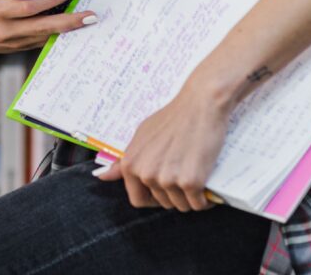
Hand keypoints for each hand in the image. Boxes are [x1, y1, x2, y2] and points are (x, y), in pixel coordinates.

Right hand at [0, 0, 96, 53]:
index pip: (27, 6)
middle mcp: (3, 28)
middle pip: (41, 26)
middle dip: (68, 20)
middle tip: (89, 14)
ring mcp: (11, 41)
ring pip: (43, 36)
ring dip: (67, 30)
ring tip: (88, 20)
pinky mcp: (17, 48)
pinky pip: (40, 42)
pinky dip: (56, 34)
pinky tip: (73, 28)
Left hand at [97, 82, 229, 211]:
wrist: (201, 104)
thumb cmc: (173, 118)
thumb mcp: (142, 135)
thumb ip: (123, 159)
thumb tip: (102, 177)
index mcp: (131, 165)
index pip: (137, 200)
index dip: (153, 199)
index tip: (165, 190)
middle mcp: (146, 174)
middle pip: (162, 203)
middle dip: (175, 195)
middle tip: (186, 175)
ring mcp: (168, 179)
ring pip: (181, 205)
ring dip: (191, 198)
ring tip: (198, 179)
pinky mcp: (191, 181)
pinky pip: (199, 204)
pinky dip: (206, 200)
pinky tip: (208, 188)